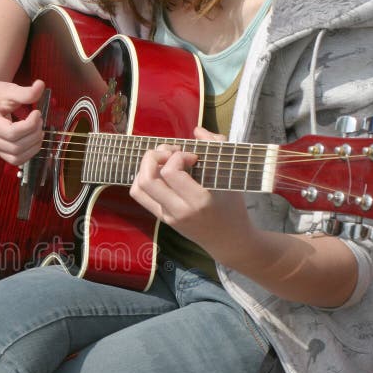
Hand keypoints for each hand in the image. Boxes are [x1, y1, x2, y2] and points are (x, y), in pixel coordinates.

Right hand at [0, 78, 44, 165]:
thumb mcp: (9, 89)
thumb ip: (25, 91)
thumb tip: (41, 85)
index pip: (12, 133)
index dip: (30, 125)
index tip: (37, 112)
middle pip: (16, 147)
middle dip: (33, 135)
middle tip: (39, 121)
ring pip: (16, 158)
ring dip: (33, 147)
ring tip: (38, 131)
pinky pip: (16, 160)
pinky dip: (29, 153)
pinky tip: (34, 139)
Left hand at [129, 126, 255, 261]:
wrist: (228, 241)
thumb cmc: (233, 207)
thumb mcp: (231, 177)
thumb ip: (217, 148)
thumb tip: (197, 130)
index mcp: (199, 201)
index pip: (171, 172)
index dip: (177, 155)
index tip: (192, 156)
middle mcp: (179, 211)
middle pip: (147, 179)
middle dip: (154, 156)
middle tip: (170, 152)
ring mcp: (167, 216)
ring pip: (138, 187)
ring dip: (145, 167)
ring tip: (162, 161)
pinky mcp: (161, 219)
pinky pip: (141, 196)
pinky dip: (144, 178)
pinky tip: (159, 172)